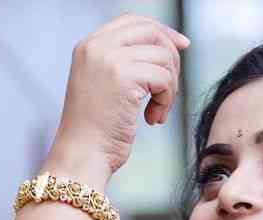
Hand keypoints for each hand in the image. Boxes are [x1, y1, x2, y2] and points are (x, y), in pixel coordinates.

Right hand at [51, 12, 189, 179]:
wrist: (81, 156)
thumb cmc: (95, 132)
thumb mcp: (104, 87)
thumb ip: (124, 64)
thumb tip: (166, 49)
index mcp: (90, 46)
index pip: (133, 21)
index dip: (161, 31)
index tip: (181, 46)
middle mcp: (97, 46)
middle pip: (152, 31)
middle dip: (171, 59)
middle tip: (169, 91)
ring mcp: (109, 59)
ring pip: (163, 56)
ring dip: (169, 88)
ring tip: (156, 112)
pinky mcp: (123, 76)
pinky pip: (164, 78)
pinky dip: (166, 100)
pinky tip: (152, 119)